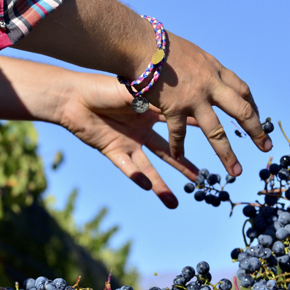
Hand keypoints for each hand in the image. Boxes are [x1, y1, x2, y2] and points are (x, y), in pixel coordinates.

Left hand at [57, 72, 199, 208]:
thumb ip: (156, 99)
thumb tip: (183, 100)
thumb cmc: (102, 86)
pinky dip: (134, 176)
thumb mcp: (135, 90)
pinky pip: (125, 167)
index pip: (178, 126)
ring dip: (160, 185)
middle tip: (201, 179)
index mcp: (149, 115)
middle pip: (167, 153)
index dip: (195, 132)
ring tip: (174, 202)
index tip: (217, 138)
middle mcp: (141, 132)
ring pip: (148, 168)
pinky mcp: (111, 150)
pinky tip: (146, 186)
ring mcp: (128, 143)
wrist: (72, 95)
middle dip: (184, 166)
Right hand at [142, 32, 272, 175]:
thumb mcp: (193, 53)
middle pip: (241, 111)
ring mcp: (194, 98)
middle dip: (257, 131)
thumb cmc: (163, 46)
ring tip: (236, 172)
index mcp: (216, 70)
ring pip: (216, 131)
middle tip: (267, 148)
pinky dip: (178, 146)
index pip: (243, 91)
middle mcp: (211, 85)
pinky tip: (179, 156)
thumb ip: (203, 69)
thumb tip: (207, 76)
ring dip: (227, 154)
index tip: (257, 119)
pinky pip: (179, 133)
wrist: (142, 44)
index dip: (253, 107)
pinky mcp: (175, 107)